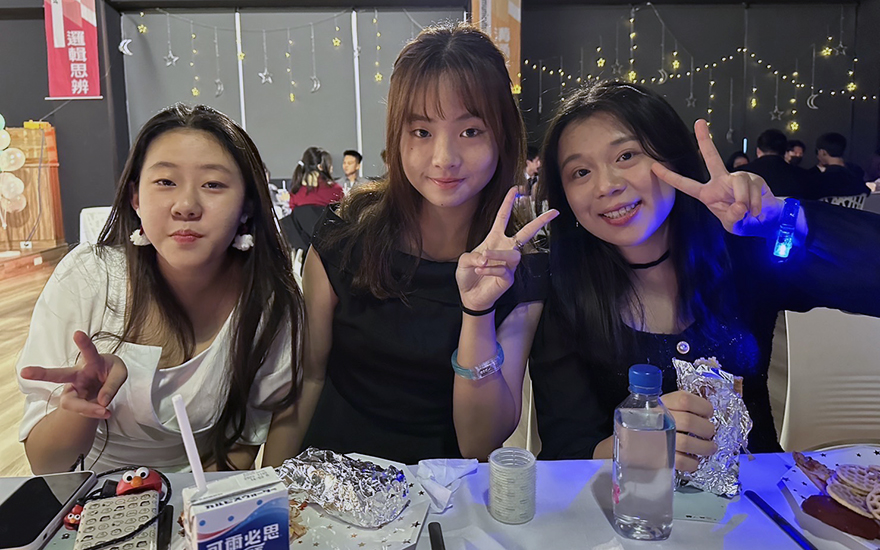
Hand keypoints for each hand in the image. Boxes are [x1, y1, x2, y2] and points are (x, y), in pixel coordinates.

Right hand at [20, 331, 127, 418]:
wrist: (106, 382)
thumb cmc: (111, 372)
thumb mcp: (120, 374)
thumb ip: (113, 385)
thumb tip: (102, 402)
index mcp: (92, 361)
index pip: (89, 351)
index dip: (84, 343)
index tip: (78, 333)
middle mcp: (78, 374)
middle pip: (59, 375)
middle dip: (41, 373)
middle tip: (24, 372)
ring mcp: (74, 389)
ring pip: (69, 401)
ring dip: (86, 408)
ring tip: (105, 412)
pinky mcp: (74, 402)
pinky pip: (82, 411)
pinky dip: (94, 413)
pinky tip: (105, 412)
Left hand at [456, 187, 557, 310]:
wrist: (470, 296)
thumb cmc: (468, 275)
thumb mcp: (464, 261)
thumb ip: (472, 256)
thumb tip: (486, 257)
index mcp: (494, 239)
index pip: (503, 218)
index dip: (508, 203)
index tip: (515, 190)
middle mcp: (505, 248)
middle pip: (526, 233)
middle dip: (540, 222)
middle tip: (553, 212)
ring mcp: (509, 264)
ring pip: (513, 254)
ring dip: (498, 255)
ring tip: (484, 258)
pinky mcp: (509, 278)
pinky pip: (504, 270)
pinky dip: (491, 269)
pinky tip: (481, 270)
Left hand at [652, 119, 782, 237]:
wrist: (766, 220)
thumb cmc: (743, 221)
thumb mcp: (733, 224)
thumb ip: (732, 217)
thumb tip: (738, 206)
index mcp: (708, 193)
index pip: (685, 184)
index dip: (670, 177)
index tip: (653, 167)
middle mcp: (721, 181)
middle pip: (712, 158)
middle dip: (705, 140)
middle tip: (699, 122)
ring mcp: (738, 177)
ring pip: (738, 182)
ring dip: (743, 200)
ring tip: (748, 213)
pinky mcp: (755, 178)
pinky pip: (752, 188)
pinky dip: (754, 203)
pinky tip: (756, 210)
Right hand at [661, 390, 715, 472]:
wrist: (632, 439)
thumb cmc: (655, 421)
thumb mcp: (668, 405)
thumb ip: (685, 403)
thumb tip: (708, 404)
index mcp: (664, 403)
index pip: (686, 400)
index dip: (703, 407)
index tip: (708, 413)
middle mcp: (660, 420)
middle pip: (689, 422)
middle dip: (707, 429)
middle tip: (709, 433)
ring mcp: (659, 439)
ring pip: (687, 443)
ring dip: (704, 447)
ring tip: (709, 448)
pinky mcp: (660, 457)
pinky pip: (680, 462)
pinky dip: (692, 463)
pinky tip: (694, 460)